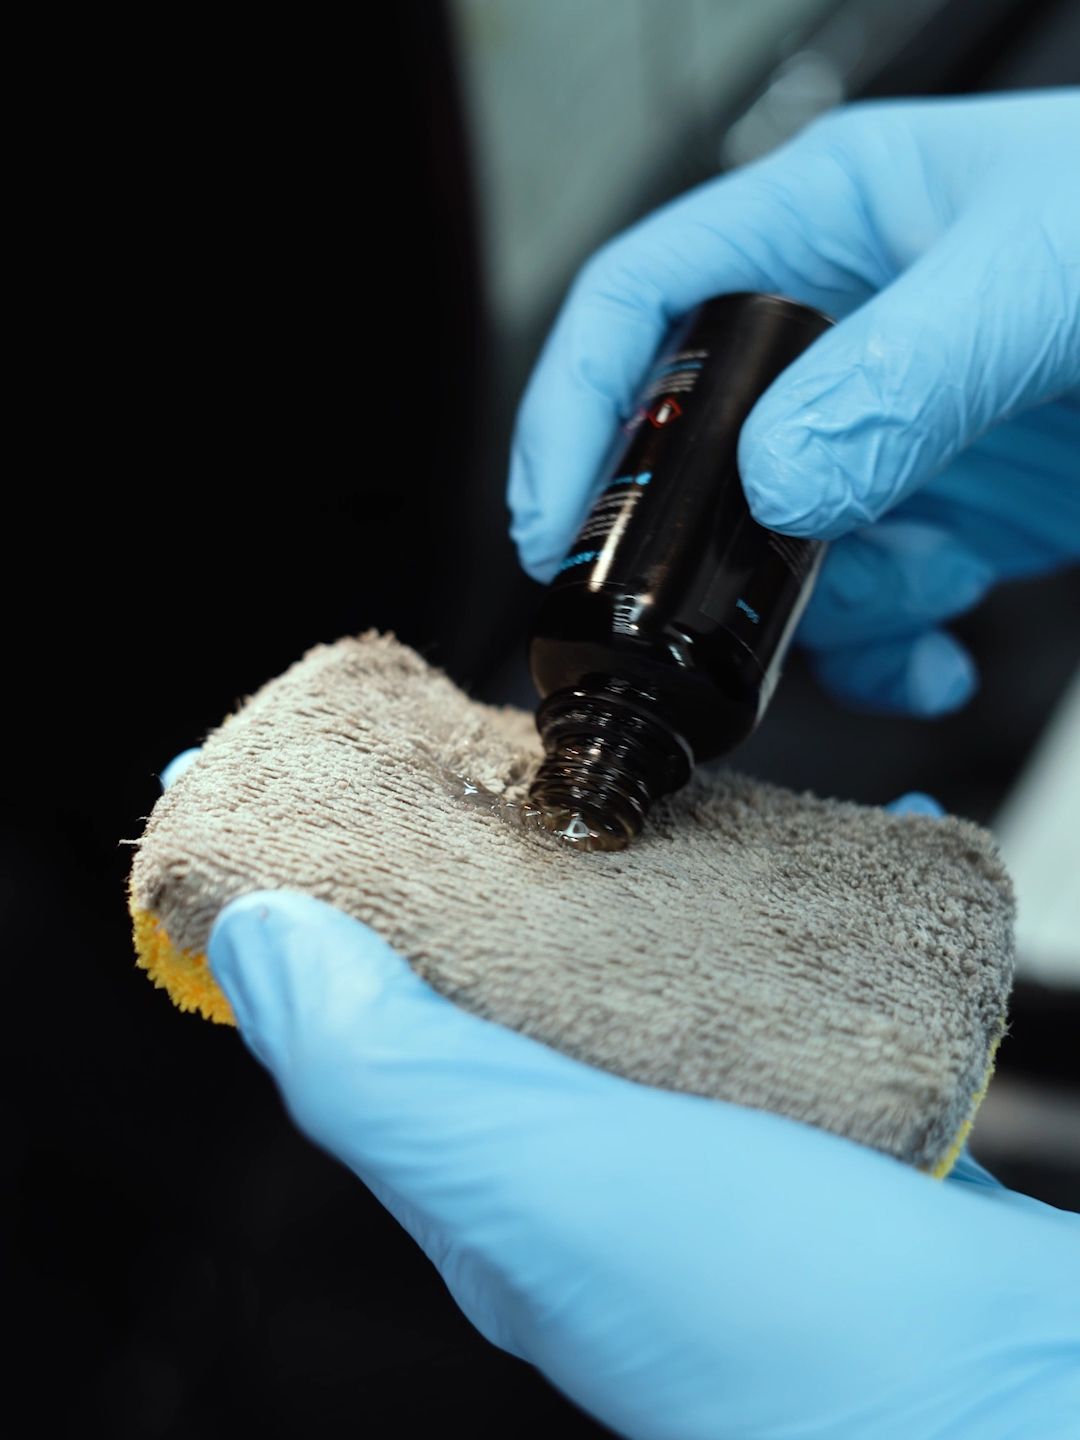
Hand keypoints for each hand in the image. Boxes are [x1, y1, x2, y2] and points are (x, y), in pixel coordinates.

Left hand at [202, 798, 1079, 1438]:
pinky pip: (793, 984)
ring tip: (657, 791)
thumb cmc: (781, 1324)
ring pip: (655, 972)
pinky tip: (822, 855)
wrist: (1020, 1398)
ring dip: (645, 878)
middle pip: (520, 979)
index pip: (378, 1025)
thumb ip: (386, 1068)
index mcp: (500, 1179)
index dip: (337, 912)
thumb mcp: (531, 1177)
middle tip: (512, 761)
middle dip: (503, 865)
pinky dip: (793, 907)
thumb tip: (259, 945)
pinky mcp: (841, 1109)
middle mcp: (604, 1160)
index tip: (329, 795)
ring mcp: (726, 1132)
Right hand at [508, 91, 1079, 715]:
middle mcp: (841, 338)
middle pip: (700, 458)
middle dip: (708, 553)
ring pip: (780, 555)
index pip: (643, 306)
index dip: (576, 409)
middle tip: (724, 617)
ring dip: (825, 613)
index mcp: (825, 227)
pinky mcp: (945, 514)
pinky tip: (935, 661)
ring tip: (918, 596)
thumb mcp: (1037, 274)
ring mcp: (889, 436)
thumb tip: (781, 483)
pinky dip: (884, 657)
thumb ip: (901, 375)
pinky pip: (866, 605)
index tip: (549, 523)